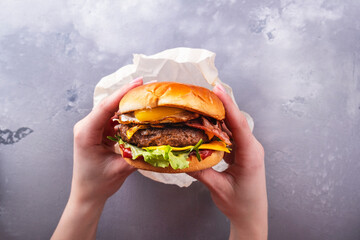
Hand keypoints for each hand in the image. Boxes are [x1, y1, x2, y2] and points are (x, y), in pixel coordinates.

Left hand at [52, 78, 142, 239]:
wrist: (87, 194)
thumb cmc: (97, 183)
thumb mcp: (120, 169)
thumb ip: (138, 154)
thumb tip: (157, 142)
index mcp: (86, 133)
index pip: (105, 108)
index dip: (122, 93)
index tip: (138, 82)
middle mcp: (86, 127)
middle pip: (108, 104)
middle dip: (126, 93)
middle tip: (145, 85)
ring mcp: (91, 128)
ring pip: (111, 110)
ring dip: (127, 103)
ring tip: (144, 96)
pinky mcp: (98, 132)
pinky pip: (112, 118)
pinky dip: (125, 114)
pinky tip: (137, 112)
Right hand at [188, 83, 267, 239]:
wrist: (251, 216)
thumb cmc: (241, 204)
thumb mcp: (218, 188)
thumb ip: (201, 171)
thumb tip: (182, 156)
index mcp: (251, 155)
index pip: (238, 124)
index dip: (228, 105)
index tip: (217, 90)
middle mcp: (251, 148)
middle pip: (235, 121)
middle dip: (221, 105)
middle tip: (204, 93)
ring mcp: (247, 150)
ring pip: (232, 127)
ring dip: (218, 117)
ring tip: (202, 106)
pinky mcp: (241, 153)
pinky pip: (229, 136)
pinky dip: (217, 129)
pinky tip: (205, 126)